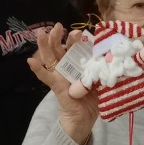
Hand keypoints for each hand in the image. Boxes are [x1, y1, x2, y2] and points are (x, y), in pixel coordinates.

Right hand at [27, 24, 98, 144]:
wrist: (85, 118)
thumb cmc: (93, 98)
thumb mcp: (101, 80)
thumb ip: (103, 69)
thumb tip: (113, 57)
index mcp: (77, 64)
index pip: (74, 48)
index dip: (74, 38)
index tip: (79, 30)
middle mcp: (66, 68)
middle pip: (59, 49)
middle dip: (57, 36)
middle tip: (58, 25)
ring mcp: (59, 76)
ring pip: (50, 58)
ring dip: (45, 45)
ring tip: (40, 33)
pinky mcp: (56, 86)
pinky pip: (46, 77)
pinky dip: (38, 70)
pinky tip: (30, 61)